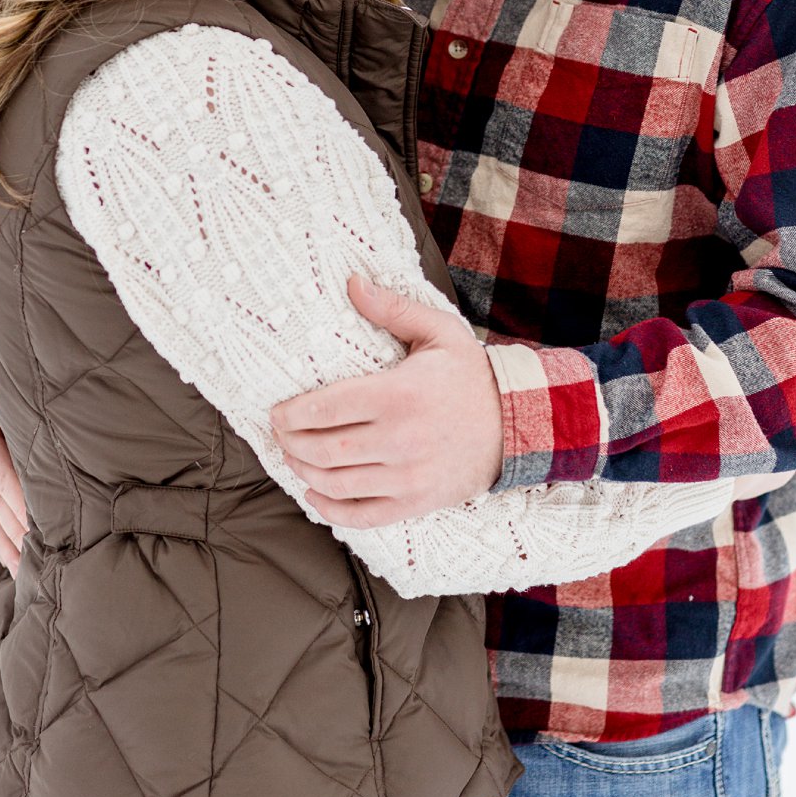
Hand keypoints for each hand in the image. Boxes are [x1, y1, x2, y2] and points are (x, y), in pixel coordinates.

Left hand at [272, 274, 505, 526]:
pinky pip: (361, 515)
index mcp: (398, 394)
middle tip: (280, 434)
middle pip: (322, 449)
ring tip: (294, 458)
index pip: (324, 409)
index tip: (277, 412)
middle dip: (290, 443)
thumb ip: (392, 309)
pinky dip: (330, 509)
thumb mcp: (439, 332)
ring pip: (335, 483)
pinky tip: (314, 494)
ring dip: (304, 472)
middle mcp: (400, 439)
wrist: (518, 423)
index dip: (291, 414)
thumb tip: (352, 282)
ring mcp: (408, 476)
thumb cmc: (472, 375)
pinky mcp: (416, 502)